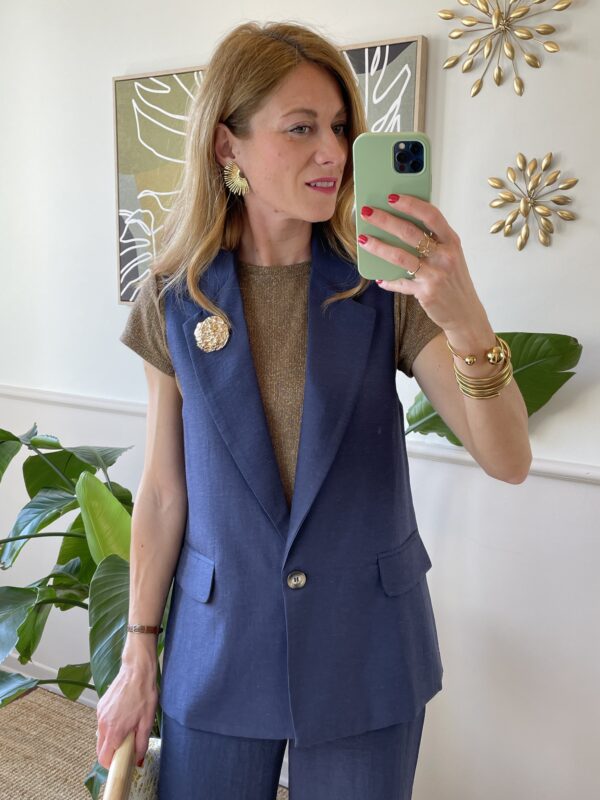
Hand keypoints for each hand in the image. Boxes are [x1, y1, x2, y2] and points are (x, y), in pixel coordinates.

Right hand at [96, 662, 158, 769]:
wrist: (136, 671)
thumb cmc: (144, 694)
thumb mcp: (147, 722)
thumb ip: (141, 744)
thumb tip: (137, 760)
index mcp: (114, 731)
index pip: (104, 758)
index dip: (112, 764)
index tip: (121, 762)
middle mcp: (103, 724)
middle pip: (100, 749)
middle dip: (111, 752)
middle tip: (125, 747)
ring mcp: (100, 714)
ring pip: (101, 735)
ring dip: (110, 738)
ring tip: (126, 729)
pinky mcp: (100, 706)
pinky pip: (102, 722)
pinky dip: (109, 725)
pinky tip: (122, 716)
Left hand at [358, 195, 488, 335]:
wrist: (465, 313)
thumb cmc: (454, 281)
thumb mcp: (451, 256)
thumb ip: (433, 241)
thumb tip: (400, 226)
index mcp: (451, 241)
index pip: (431, 215)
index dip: (410, 204)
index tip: (391, 196)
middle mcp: (445, 255)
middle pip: (411, 232)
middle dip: (386, 220)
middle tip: (367, 212)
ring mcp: (436, 274)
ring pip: (401, 256)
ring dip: (379, 247)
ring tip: (363, 240)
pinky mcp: (426, 292)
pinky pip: (401, 283)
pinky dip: (388, 281)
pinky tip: (379, 279)